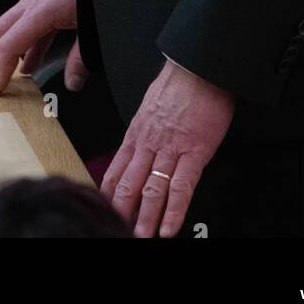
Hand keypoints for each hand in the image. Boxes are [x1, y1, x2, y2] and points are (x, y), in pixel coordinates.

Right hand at [0, 0, 83, 95]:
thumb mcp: (94, 28)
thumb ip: (81, 58)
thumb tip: (72, 84)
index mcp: (43, 9)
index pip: (9, 44)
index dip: (0, 70)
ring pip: (11, 24)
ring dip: (5, 50)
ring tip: (3, 76)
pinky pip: (27, 20)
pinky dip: (24, 42)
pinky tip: (29, 62)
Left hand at [102, 60, 234, 238]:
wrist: (198, 67)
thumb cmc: (179, 84)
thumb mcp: (151, 105)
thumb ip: (145, 128)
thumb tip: (140, 145)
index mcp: (138, 132)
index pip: (117, 169)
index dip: (109, 193)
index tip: (105, 210)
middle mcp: (149, 143)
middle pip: (130, 183)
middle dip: (122, 210)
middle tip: (117, 229)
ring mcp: (171, 149)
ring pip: (152, 189)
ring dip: (146, 217)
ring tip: (142, 236)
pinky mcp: (194, 152)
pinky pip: (182, 186)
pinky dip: (175, 210)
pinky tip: (170, 227)